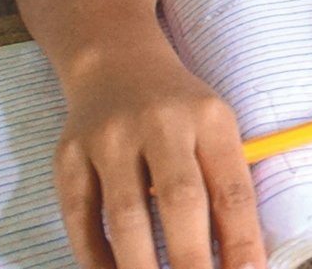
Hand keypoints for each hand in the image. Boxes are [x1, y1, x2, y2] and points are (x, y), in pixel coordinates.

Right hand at [51, 48, 264, 268]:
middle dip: (191, 260)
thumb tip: (240, 260)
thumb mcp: (215, 130)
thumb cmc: (179, 111)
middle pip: (179, 200)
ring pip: (125, 215)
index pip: (232, 189)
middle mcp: (160, 123)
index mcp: (209, 118)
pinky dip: (95, 256)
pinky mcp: (69, 154)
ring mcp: (109, 137)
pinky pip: (80, 216)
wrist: (116, 62)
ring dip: (140, 267)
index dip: (242, 240)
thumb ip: (226, 186)